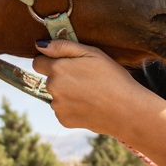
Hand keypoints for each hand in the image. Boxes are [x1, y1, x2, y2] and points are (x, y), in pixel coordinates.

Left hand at [33, 40, 165, 165]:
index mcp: (58, 69)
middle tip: (86, 79)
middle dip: (62, 77)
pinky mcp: (64, 120)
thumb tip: (39, 45)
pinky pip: (63, 110)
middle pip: (49, 79)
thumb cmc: (113, 78)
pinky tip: (90, 105)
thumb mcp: (92, 53)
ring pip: (56, 95)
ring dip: (67, 93)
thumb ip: (63, 46)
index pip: (38, 62)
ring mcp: (57, 106)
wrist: (127, 111)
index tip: (67, 63)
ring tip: (91, 93)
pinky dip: (72, 108)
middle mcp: (53, 88)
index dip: (51, 60)